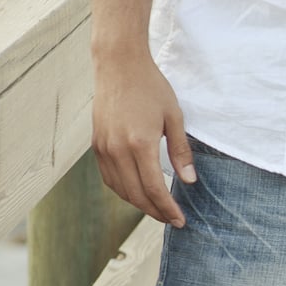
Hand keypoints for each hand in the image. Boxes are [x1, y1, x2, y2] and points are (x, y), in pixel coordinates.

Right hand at [92, 48, 195, 226]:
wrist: (118, 65)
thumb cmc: (150, 87)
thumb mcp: (174, 117)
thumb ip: (181, 151)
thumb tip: (189, 181)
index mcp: (140, 144)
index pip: (154, 189)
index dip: (168, 209)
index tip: (180, 220)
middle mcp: (118, 150)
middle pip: (136, 195)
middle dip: (156, 212)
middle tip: (172, 219)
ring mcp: (104, 148)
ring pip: (120, 190)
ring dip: (139, 204)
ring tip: (158, 209)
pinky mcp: (96, 145)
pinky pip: (109, 178)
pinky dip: (124, 190)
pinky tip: (138, 192)